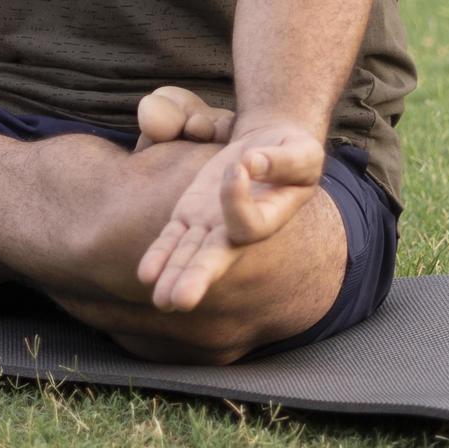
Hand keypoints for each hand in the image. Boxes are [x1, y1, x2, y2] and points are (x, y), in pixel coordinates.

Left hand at [134, 121, 324, 312]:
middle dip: (198, 276)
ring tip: (161, 301)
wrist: (269, 146)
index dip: (236, 199)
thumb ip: (282, 160)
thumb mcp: (302, 151)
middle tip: (181, 300)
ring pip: (191, 254)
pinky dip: (160, 254)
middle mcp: (240, 231)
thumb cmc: (293, 151)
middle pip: (218, 257)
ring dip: (174, 274)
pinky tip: (146, 275)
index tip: (237, 166)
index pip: (249, 222)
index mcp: (272, 217)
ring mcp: (213, 226)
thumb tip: (250, 162)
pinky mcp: (192, 213)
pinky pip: (173, 237)